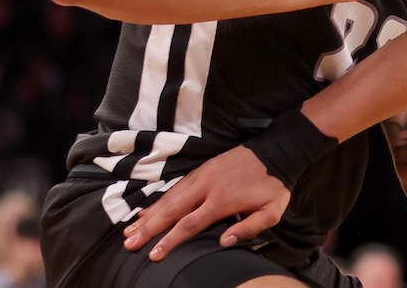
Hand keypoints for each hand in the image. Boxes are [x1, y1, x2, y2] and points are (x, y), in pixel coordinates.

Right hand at [122, 146, 288, 261]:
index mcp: (221, 200)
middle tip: (129, 243)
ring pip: (169, 198)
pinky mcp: (201, 169)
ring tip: (129, 230)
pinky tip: (146, 210)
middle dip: (149, 229)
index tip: (154, 255)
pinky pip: (175, 187)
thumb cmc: (274, 185)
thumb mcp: (272, 210)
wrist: (276, 150)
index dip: (170, 241)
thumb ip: (249, 227)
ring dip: (148, 215)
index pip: (190, 224)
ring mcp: (201, 176)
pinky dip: (159, 200)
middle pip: (172, 211)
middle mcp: (206, 187)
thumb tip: (224, 243)